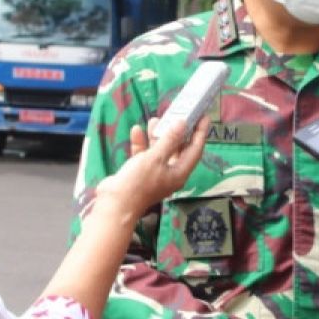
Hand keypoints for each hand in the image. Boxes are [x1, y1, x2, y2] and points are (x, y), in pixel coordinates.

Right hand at [94, 115, 209, 216]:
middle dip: (177, 131)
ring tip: (155, 119)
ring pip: (160, 150)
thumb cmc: (138, 182)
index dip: (200, 132)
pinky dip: (141, 143)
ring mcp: (154, 173)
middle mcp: (170, 173)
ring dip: (157, 135)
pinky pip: (143, 155)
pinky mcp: (139, 172)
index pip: (195, 149)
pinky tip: (137, 131)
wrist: (114, 204)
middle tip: (178, 114)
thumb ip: (169, 140)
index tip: (204, 116)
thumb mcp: (155, 158)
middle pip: (178, 148)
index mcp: (179, 172)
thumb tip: (183, 123)